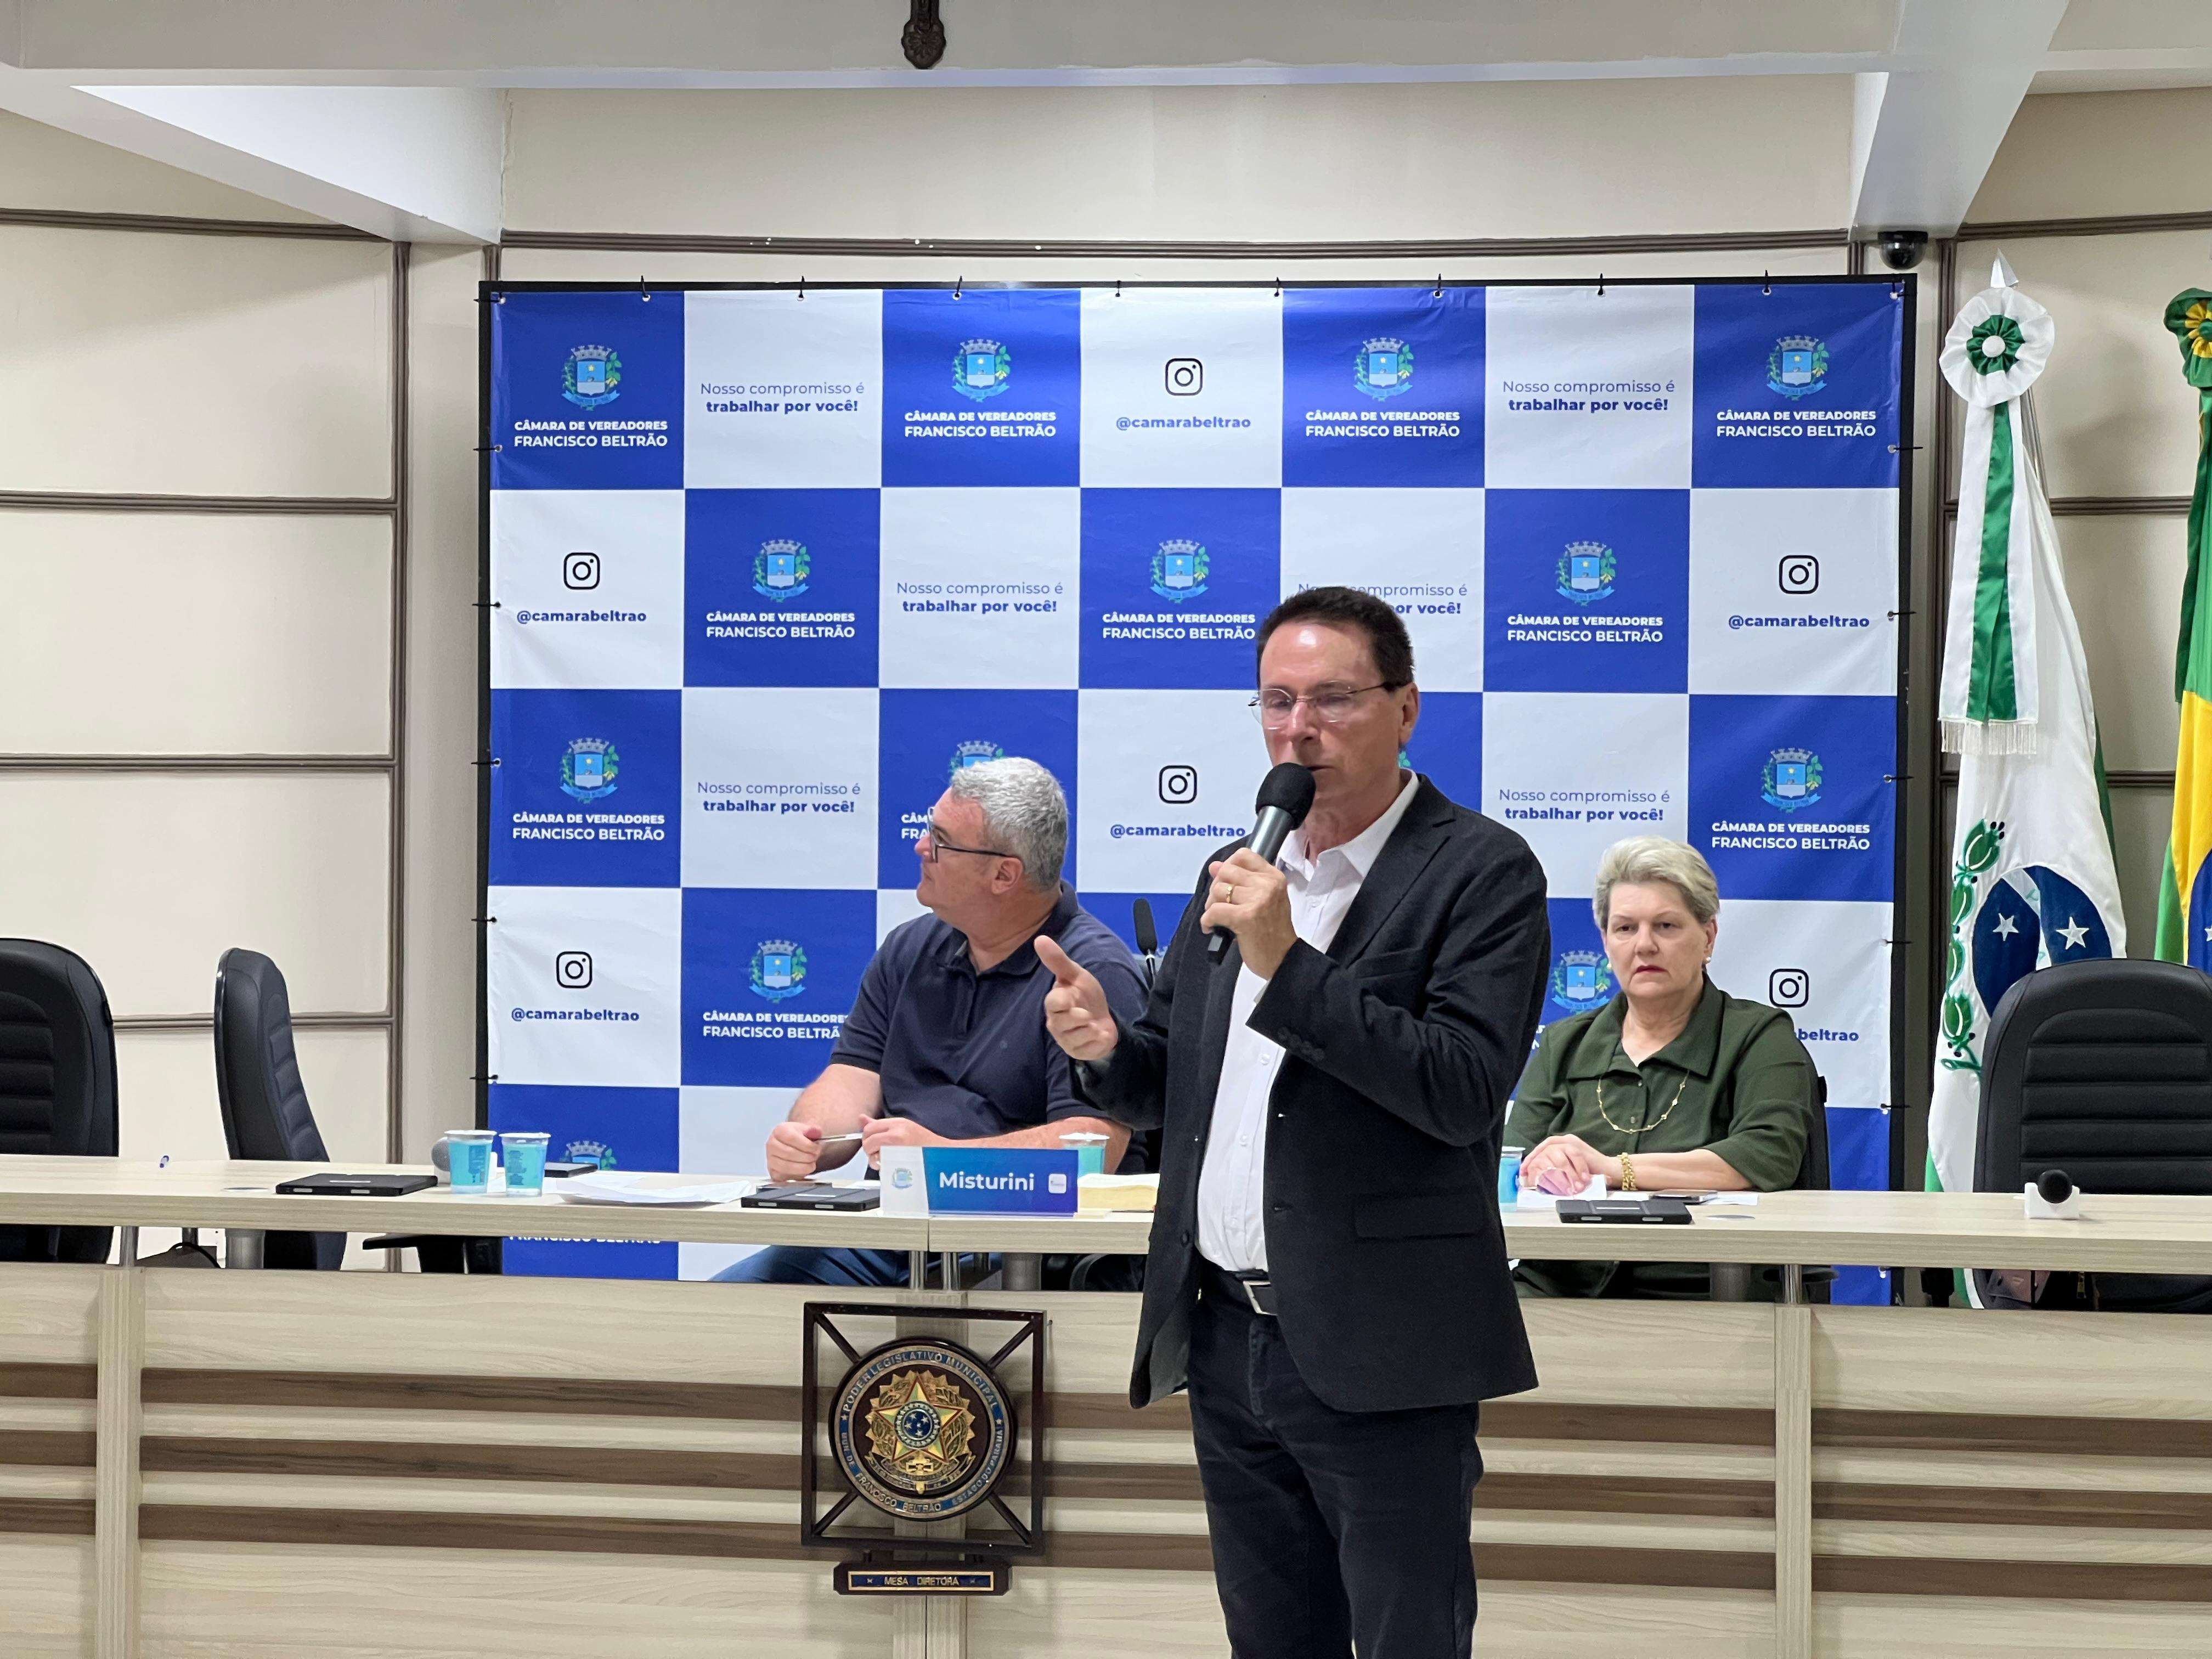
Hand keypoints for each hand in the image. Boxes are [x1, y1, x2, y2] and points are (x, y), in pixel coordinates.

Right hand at [765, 1121, 823, 1181]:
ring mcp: (770, 1159)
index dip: (806, 1145)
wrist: (792, 1147)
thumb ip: (814, 1130)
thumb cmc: (799, 1138)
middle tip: (815, 1156)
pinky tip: (805, 1169)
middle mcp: (772, 1144)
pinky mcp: (773, 1171)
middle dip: (806, 1156)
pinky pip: (785, 1175)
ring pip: (787, 1166)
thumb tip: (816, 1132)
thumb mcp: (808, 1130)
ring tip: (812, 1164)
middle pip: (789, 1152)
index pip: (791, 1138)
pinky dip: (798, 1174)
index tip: (816, 1148)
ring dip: (803, 1166)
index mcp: (779, 1131)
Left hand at [860, 1115, 945, 1168]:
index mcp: (897, 1123)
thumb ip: (880, 1125)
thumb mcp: (902, 1127)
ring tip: (887, 1162)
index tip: (873, 1144)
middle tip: (877, 1154)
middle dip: (868, 1150)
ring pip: (873, 1155)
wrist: (942, 1154)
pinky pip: (882, 1166)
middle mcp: (897, 1133)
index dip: (867, 1138)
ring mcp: (898, 1148)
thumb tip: (861, 1119)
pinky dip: (883, 1169)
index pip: (869, 1128)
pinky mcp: (900, 1163)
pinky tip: (892, 1167)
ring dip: (875, 1161)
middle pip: (868, 1141)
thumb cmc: (925, 1143)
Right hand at [1036, 935, 1118, 1061]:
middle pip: (1061, 1023)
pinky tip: (1101, 1034)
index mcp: (1054, 1004)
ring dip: (1090, 1029)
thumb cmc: (1086, 996)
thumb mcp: (1076, 975)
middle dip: (1077, 1017)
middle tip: (1087, 1013)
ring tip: (1096, 1023)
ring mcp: (1066, 1040)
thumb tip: (1039, 938)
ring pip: (1074, 1038)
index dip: (1063, 1000)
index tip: (1072, 996)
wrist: (1103, 1018)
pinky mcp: (1078, 1053)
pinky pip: (1086, 1050)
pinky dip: (1097, 1041)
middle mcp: (1056, 1023)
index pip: (1052, 1003)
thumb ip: (1058, 960)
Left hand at [1201, 849, 1295, 977]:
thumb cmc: (1272, 931)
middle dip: (1216, 889)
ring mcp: (1257, 900)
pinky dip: (1207, 921)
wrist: (1283, 958)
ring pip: (1218, 891)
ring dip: (1211, 906)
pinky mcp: (1245, 917)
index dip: (1227, 865)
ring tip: (1218, 919)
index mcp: (1273, 877)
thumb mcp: (1264, 899)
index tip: (1225, 881)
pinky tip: (1212, 928)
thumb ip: (1241, 880)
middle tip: (1219, 905)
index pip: (1244, 855)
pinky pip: (1213, 911)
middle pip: (1226, 872)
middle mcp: (1267, 885)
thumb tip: (1214, 866)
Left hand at [1521, 1134, 1621, 1195]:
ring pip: (1553, 1150)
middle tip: (1527, 1171)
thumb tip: (1539, 1177)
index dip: (1532, 1158)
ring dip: (1546, 1164)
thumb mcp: (1569, 1170)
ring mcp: (1573, 1143)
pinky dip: (1558, 1167)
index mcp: (1563, 1144)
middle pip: (1545, 1146)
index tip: (1523, 1170)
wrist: (1610, 1171)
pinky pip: (1564, 1155)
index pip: (1543, 1148)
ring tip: (1540, 1176)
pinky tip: (1553, 1174)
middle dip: (1534, 1159)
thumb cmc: (1590, 1173)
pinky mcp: (1579, 1149)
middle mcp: (1567, 1141)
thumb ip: (1557, 1169)